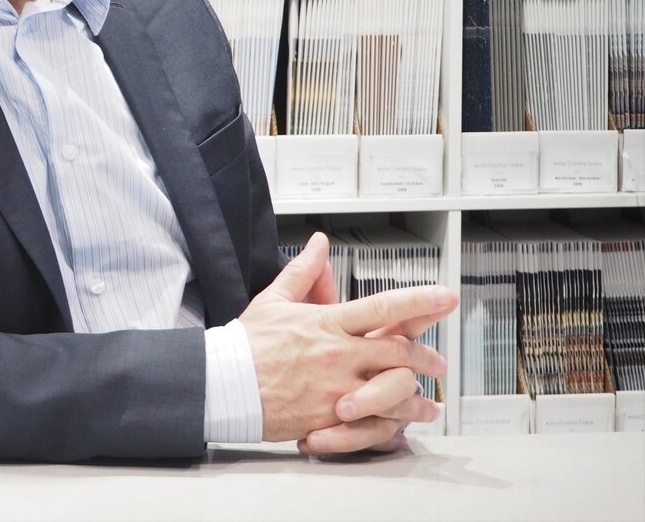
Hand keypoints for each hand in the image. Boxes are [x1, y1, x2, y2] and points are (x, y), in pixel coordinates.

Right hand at [240, 232, 456, 448]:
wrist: (223, 383)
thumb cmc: (246, 344)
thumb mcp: (273, 299)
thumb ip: (303, 271)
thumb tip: (319, 244)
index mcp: (327, 323)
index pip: (384, 307)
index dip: (421, 301)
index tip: (446, 297)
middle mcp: (338, 355)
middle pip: (399, 352)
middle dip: (428, 357)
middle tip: (439, 362)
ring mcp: (337, 388)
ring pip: (396, 392)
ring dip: (419, 398)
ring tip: (429, 402)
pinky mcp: (331, 418)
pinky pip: (375, 422)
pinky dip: (394, 424)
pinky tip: (402, 424)